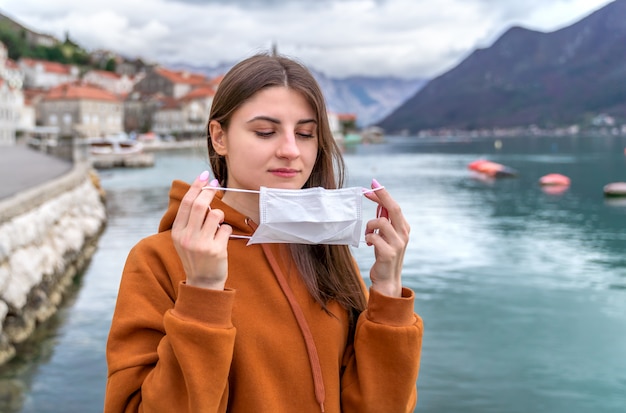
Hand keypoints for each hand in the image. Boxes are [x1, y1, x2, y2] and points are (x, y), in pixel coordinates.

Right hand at [171, 171, 231, 289]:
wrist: (203, 283)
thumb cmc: (196, 256)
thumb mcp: (184, 238)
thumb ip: (189, 219)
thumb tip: (201, 192)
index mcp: (177, 232)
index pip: (186, 203)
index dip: (196, 187)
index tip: (205, 176)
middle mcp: (186, 237)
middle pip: (200, 205)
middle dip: (210, 191)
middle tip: (216, 184)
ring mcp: (201, 244)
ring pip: (215, 215)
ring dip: (219, 215)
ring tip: (217, 226)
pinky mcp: (216, 250)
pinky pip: (226, 229)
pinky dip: (226, 230)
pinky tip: (221, 240)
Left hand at [363, 179, 409, 296]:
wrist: (388, 280)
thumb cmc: (384, 255)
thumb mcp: (386, 236)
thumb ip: (384, 221)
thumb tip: (378, 202)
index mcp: (404, 228)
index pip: (394, 206)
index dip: (383, 194)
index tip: (372, 184)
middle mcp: (404, 234)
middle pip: (394, 208)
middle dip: (381, 196)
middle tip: (367, 190)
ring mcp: (398, 244)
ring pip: (381, 222)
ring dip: (370, 225)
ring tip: (368, 234)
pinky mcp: (389, 253)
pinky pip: (373, 237)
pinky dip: (368, 238)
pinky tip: (370, 244)